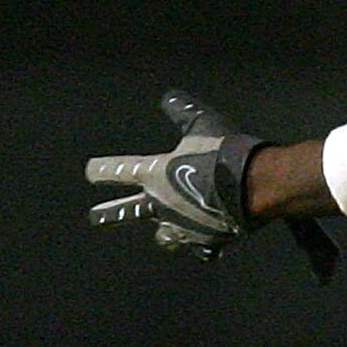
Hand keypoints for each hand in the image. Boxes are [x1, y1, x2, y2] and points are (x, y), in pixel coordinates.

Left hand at [86, 90, 267, 260]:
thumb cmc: (223, 152)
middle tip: (95, 217)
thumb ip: (183, 112)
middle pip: (122, 213)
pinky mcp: (208, 240)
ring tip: (166, 232)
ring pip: (163, 238)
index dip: (100, 170)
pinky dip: (205, 247)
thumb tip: (169, 96)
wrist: (254, 185)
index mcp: (151, 174)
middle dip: (107, 215)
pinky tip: (209, 244)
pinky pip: (203, 250)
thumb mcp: (202, 124)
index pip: (112, 171)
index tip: (92, 170)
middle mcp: (159, 204)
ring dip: (164, 234)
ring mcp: (182, 226)